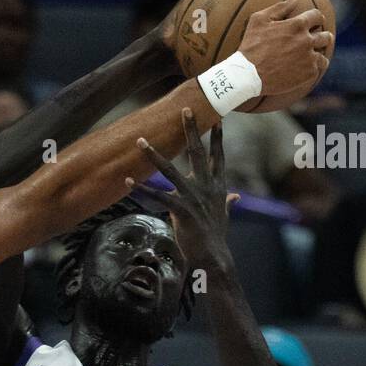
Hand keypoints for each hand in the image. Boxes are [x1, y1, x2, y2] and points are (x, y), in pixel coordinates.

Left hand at [131, 110, 236, 270]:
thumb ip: (227, 203)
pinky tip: (129, 180)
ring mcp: (193, 197)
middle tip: (185, 108)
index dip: (218, 137)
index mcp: (217, 187)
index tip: (219, 118)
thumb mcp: (223, 215)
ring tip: (140, 141)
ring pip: (170, 170)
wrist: (213, 257)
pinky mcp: (181, 210)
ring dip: (153, 154)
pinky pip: (158, 195)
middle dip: (191, 129)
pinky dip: (142, 188)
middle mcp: (206, 187)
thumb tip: (236, 197)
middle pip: (198, 152)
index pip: (219, 156)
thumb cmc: (215, 237)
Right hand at [238, 0, 332, 97]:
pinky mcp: (308, 74)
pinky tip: (304, 70)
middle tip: (317, 41)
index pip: (317, 16)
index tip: (314, 23)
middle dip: (322, 37)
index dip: (316, 18)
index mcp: (297, 25)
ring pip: (323, 55)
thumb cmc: (251, 47)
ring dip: (319, 55)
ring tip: (312, 58)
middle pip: (325, 36)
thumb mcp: (259, 20)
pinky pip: (317, 70)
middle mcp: (307, 40)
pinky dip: (312, 69)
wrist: (247, 76)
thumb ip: (280, 7)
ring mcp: (309, 58)